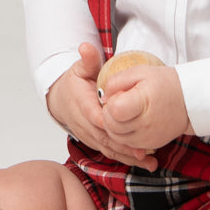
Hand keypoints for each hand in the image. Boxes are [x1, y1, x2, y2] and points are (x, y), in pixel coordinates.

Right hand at [46, 44, 158, 170]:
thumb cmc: (75, 83)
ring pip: (108, 149)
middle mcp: (84, 124)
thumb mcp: (80, 68)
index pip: (94, 116)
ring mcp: (89, 136)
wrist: (60, 99)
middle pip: (104, 138)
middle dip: (124, 147)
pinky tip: (143, 163)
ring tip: (149, 163)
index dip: (109, 123)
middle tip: (144, 152)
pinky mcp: (96, 142)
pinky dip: (125, 158)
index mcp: (81, 104)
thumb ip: (88, 60)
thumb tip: (85, 47)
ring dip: (127, 157)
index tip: (127, 125)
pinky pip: (109, 152)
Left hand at [98, 62, 189, 156]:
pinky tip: (130, 121)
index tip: (118, 95)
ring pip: (116, 138)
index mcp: (144, 103)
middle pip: (112, 127)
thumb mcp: (140, 72)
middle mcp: (146, 124)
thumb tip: (103, 97)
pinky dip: (123, 134)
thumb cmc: (165, 83)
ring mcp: (148, 137)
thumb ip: (116, 82)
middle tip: (118, 104)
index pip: (114, 111)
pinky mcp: (150, 144)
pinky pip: (127, 144)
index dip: (110, 103)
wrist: (189, 101)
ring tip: (124, 112)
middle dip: (108, 115)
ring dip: (114, 126)